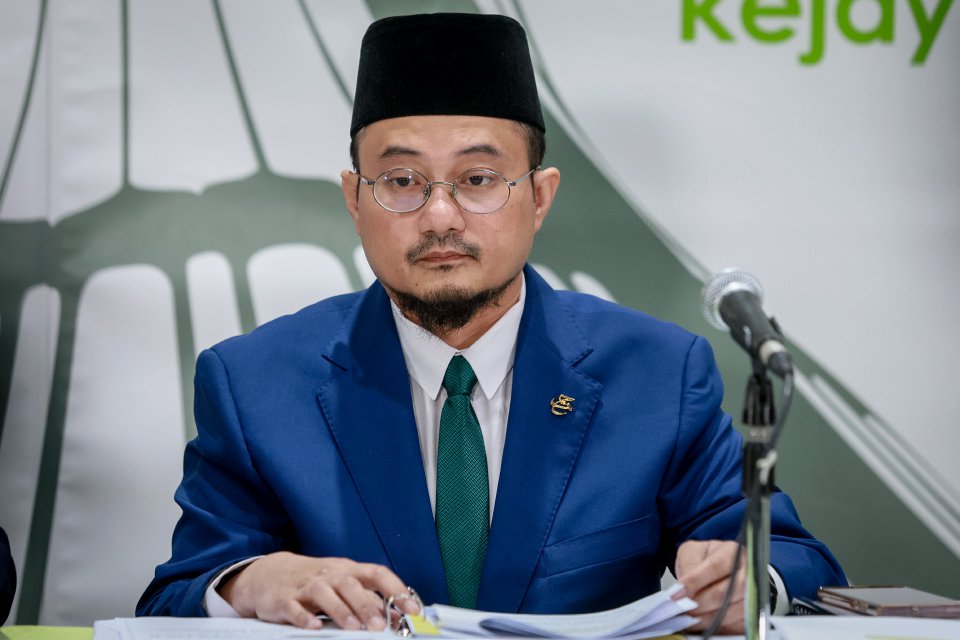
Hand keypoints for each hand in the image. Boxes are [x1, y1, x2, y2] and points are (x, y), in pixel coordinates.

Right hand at [218, 552, 419, 629]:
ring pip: (325, 593)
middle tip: (379, 625)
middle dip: (366, 605)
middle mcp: (329, 575)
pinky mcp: (285, 599)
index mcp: (348, 570)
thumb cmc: (315, 580)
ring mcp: (306, 586)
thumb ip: (367, 598)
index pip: (376, 574)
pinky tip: (314, 626)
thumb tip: (396, 615)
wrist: (271, 573)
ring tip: (353, 628)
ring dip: (340, 610)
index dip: (396, 589)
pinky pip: (294, 607)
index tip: (411, 608)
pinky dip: (304, 617)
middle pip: (350, 584)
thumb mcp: (342, 584)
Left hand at [673, 540, 744, 634]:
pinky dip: (719, 628)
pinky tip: (703, 625)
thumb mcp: (693, 553)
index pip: (715, 567)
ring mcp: (754, 593)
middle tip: (682, 609)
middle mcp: (748, 571)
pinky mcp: (753, 612)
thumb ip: (689, 566)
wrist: (721, 570)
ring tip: (690, 620)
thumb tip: (683, 589)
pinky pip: (738, 625)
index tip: (677, 594)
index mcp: (732, 552)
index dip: (695, 581)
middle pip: (726, 592)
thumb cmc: (706, 559)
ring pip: (732, 611)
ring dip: (708, 619)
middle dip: (700, 603)